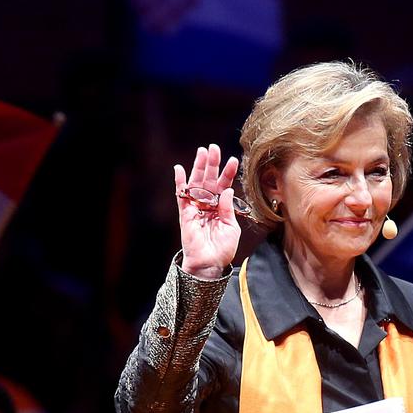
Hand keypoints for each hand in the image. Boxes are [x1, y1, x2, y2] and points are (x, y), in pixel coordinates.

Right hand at [176, 144, 241, 278]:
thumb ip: (228, 208)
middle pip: (209, 180)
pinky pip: (181, 195)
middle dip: (212, 164)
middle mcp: (208, 204)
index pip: (224, 186)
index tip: (233, 159)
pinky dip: (179, 182)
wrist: (209, 263)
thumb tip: (226, 190)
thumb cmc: (222, 249)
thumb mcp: (231, 227)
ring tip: (202, 151)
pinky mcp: (185, 213)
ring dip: (199, 167)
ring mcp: (196, 207)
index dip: (228, 173)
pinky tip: (179, 168)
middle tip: (214, 148)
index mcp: (220, 207)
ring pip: (196, 183)